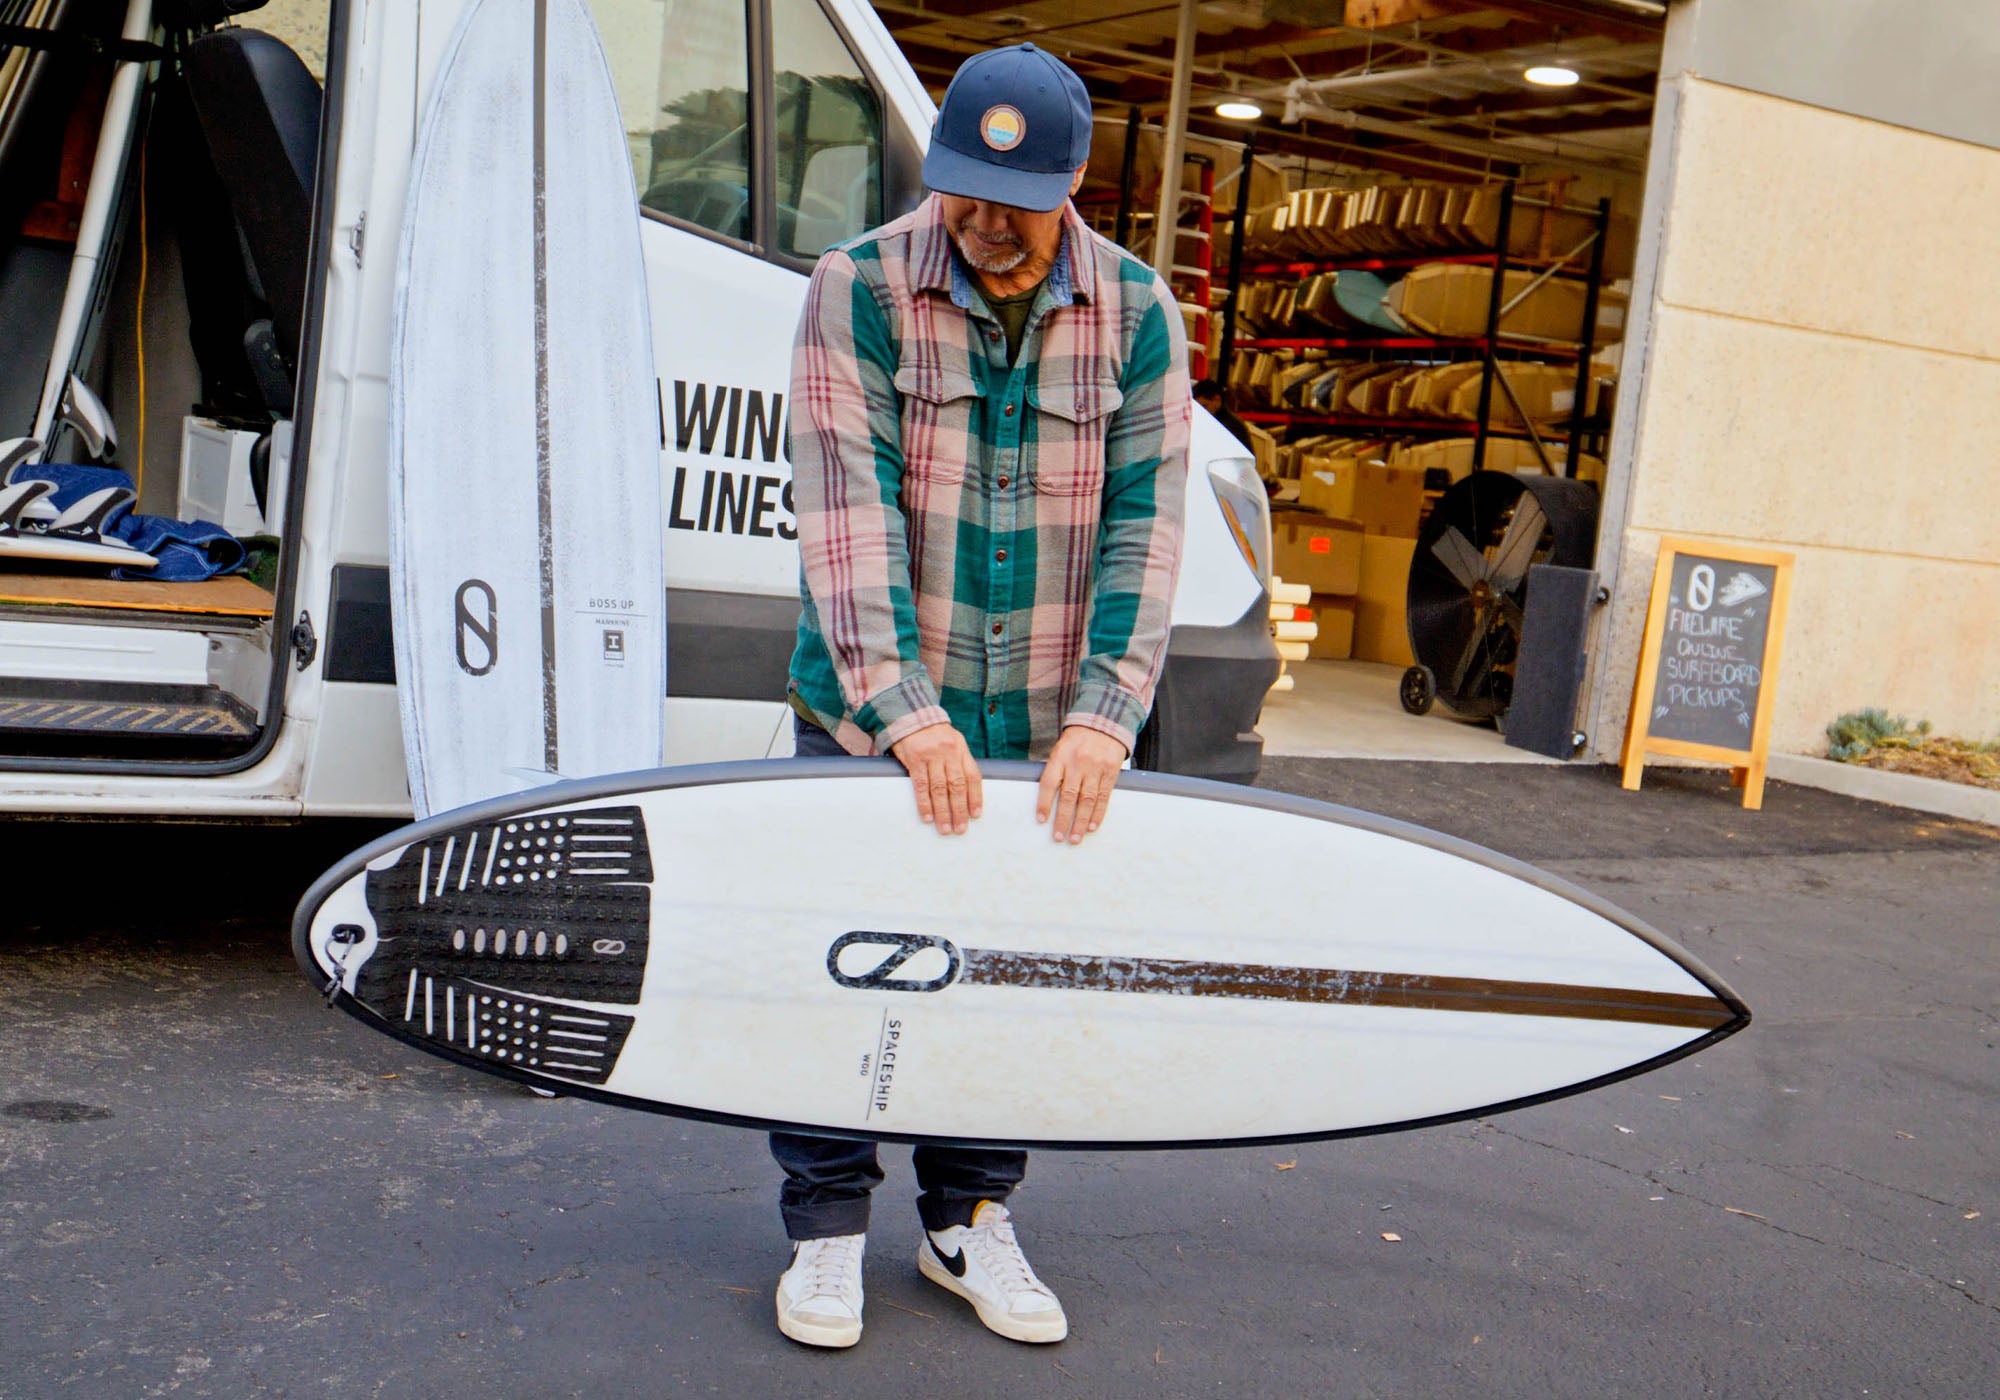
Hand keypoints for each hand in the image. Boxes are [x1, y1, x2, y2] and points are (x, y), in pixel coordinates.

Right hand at [890, 723, 982, 834]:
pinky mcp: (914, 759)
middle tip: (960, 829)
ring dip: (942, 811)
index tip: (976, 815)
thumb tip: (968, 791)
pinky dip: (924, 803)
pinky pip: (920, 785)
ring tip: (945, 828)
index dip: (976, 797)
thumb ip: (960, 762)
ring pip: (939, 788)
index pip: (972, 776)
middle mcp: (948, 752)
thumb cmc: (934, 734)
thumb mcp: (953, 742)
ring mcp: (931, 755)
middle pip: (957, 786)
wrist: (911, 716)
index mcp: (961, 749)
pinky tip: (927, 816)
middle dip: (959, 810)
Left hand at [1037, 726, 1127, 844]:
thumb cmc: (1077, 740)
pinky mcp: (1111, 772)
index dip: (1044, 803)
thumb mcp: (1061, 748)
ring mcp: (1096, 768)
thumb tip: (1046, 799)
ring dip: (1080, 822)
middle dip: (1063, 820)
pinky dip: (1097, 814)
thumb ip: (1055, 770)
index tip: (1041, 820)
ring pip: (1087, 800)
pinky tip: (1092, 826)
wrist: (1104, 722)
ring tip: (1075, 838)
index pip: (1049, 782)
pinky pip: (1103, 797)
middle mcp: (1078, 762)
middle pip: (1069, 796)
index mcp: (1061, 755)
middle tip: (1058, 837)